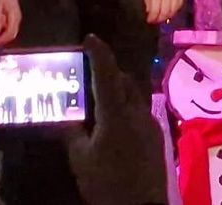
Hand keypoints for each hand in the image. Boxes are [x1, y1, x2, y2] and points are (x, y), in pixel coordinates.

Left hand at [0, 0, 21, 46]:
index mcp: (14, 17)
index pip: (10, 33)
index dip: (1, 40)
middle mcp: (17, 20)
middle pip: (12, 35)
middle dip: (2, 41)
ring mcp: (16, 19)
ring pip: (11, 33)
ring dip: (3, 38)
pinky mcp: (13, 18)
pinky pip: (10, 28)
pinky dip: (3, 33)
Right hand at [66, 35, 168, 204]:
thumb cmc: (106, 182)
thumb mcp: (79, 158)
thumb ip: (71, 132)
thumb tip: (65, 116)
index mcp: (115, 113)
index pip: (107, 73)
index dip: (98, 53)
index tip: (89, 39)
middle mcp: (137, 112)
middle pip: (125, 81)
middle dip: (108, 71)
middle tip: (88, 74)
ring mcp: (150, 125)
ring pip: (134, 96)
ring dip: (118, 91)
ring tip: (99, 100)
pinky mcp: (156, 139)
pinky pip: (139, 112)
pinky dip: (126, 108)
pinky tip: (113, 124)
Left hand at [143, 0, 183, 23]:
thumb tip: (149, 10)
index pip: (155, 11)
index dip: (152, 18)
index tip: (149, 20)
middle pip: (165, 13)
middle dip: (159, 19)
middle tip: (155, 21)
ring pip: (173, 11)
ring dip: (167, 16)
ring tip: (162, 18)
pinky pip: (179, 5)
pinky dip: (175, 10)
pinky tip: (172, 11)